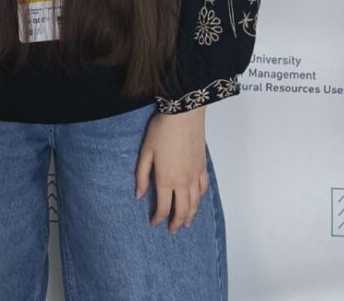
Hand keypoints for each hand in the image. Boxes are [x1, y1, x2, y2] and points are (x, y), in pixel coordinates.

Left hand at [134, 107, 207, 234]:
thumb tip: (139, 195)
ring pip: (196, 202)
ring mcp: (195, 175)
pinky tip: (197, 199)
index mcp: (166, 179)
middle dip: (176, 222)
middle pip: (182, 210)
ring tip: (186, 223)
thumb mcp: (146, 151)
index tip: (154, 222)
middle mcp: (183, 181)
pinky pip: (204, 188)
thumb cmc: (161, 130)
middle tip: (172, 230)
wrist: (184, 114)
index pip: (164, 207)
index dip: (158, 218)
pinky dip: (201, 198)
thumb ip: (142, 175)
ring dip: (191, 215)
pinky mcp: (203, 166)